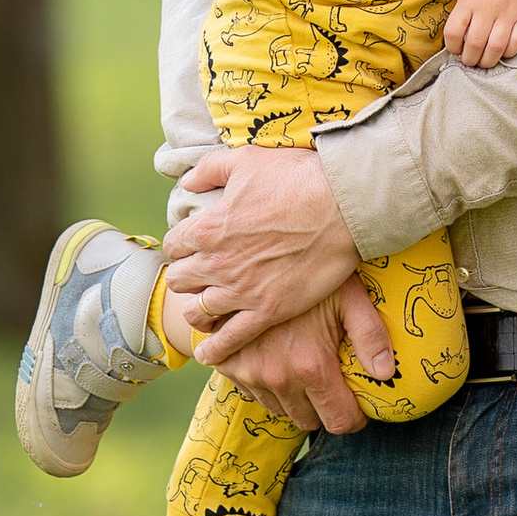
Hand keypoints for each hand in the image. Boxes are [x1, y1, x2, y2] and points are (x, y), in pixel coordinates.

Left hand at [162, 147, 379, 409]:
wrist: (343, 205)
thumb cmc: (297, 178)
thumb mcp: (245, 161)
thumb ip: (208, 170)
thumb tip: (186, 181)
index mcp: (207, 227)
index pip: (174, 246)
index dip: (183, 246)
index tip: (195, 248)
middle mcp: (217, 262)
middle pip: (179, 280)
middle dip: (187, 278)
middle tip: (201, 278)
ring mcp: (241, 290)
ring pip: (197, 312)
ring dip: (198, 310)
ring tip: (206, 312)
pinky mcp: (267, 311)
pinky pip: (229, 339)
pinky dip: (215, 350)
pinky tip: (209, 355)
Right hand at [176, 289, 390, 434]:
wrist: (248, 257)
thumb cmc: (307, 274)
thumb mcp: (348, 295)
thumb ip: (371, 334)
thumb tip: (387, 373)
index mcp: (311, 365)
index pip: (339, 420)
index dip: (354, 418)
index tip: (359, 408)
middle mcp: (278, 376)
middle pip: (308, 421)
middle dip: (324, 409)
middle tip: (333, 385)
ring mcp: (249, 373)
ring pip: (280, 410)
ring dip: (295, 399)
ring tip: (305, 368)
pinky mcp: (229, 366)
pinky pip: (255, 395)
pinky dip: (269, 386)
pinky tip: (279, 359)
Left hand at [444, 0, 516, 66]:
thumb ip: (462, 12)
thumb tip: (459, 40)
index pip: (454, 32)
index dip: (451, 47)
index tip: (454, 49)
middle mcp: (489, 6)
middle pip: (475, 44)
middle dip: (469, 59)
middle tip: (469, 60)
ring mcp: (510, 11)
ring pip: (496, 48)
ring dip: (487, 61)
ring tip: (484, 61)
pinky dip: (508, 53)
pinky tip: (502, 51)